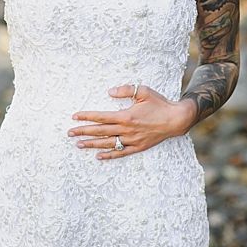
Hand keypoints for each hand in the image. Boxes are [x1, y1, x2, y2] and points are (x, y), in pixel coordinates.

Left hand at [68, 83, 197, 159]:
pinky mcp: (138, 147)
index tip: (74, 116)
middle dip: (84, 132)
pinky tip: (98, 156)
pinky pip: (121, 153)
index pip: (101, 117)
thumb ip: (125, 90)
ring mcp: (132, 140)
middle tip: (69, 133)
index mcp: (126, 116)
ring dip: (92, 144)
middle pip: (101, 131)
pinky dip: (109, 155)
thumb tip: (109, 91)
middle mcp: (127, 130)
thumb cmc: (159, 104)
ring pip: (108, 144)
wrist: (176, 119)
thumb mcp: (143, 91)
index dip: (87, 116)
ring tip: (79, 144)